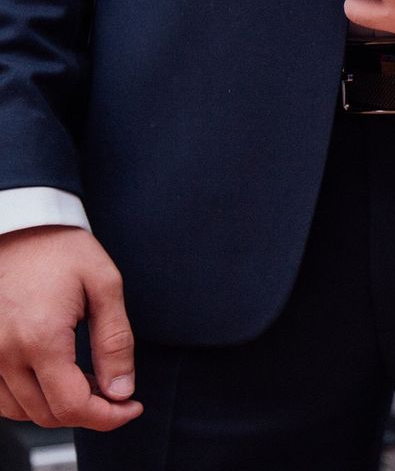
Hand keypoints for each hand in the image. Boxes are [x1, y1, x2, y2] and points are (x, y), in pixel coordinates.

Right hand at [0, 226, 141, 430]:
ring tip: (91, 382)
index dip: (108, 417)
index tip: (131, 407)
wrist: (20, 228)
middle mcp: (4, 354)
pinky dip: (31, 400)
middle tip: (118, 393)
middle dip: (90, 414)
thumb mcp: (105, 286)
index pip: (72, 406)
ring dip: (60, 408)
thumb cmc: (61, 249)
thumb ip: (115, 342)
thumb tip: (121, 389)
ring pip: (23, 412)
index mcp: (40, 338)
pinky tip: (57, 379)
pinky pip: (2, 398)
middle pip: (48, 415)